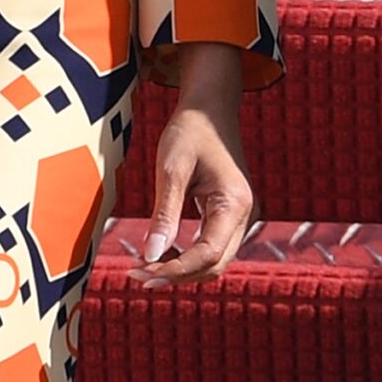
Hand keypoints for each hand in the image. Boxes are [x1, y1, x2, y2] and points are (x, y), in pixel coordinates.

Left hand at [133, 42, 254, 285]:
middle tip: (136, 275)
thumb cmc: (190, 131)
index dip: (176, 270)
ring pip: (215, 260)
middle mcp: (246, 214)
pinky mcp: (231, 214)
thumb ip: (165, 213)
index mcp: (235, 202)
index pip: (209, 254)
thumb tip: (151, 255)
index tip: (141, 272)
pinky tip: (161, 254)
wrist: (210, 107)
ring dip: (182, 269)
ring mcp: (241, 215)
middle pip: (215, 264)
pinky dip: (188, 256)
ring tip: (143, 267)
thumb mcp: (171, 168)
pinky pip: (213, 247)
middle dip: (177, 275)